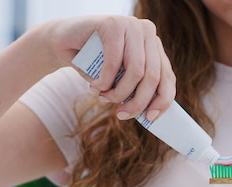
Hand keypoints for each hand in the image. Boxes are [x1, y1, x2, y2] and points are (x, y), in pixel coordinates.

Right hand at [44, 15, 174, 119]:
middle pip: (153, 77)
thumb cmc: (95, 66)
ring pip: (136, 71)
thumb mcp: (120, 80)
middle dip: (137, 102)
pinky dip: (105, 80)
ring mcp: (131, 25)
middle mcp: (147, 32)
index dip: (162, 101)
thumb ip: (137, 91)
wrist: (63, 43)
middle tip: (122, 114)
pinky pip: (115, 61)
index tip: (149, 118)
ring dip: (119, 92)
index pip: (168, 77)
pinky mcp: (113, 23)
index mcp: (154, 47)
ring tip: (104, 98)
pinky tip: (95, 86)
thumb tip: (151, 115)